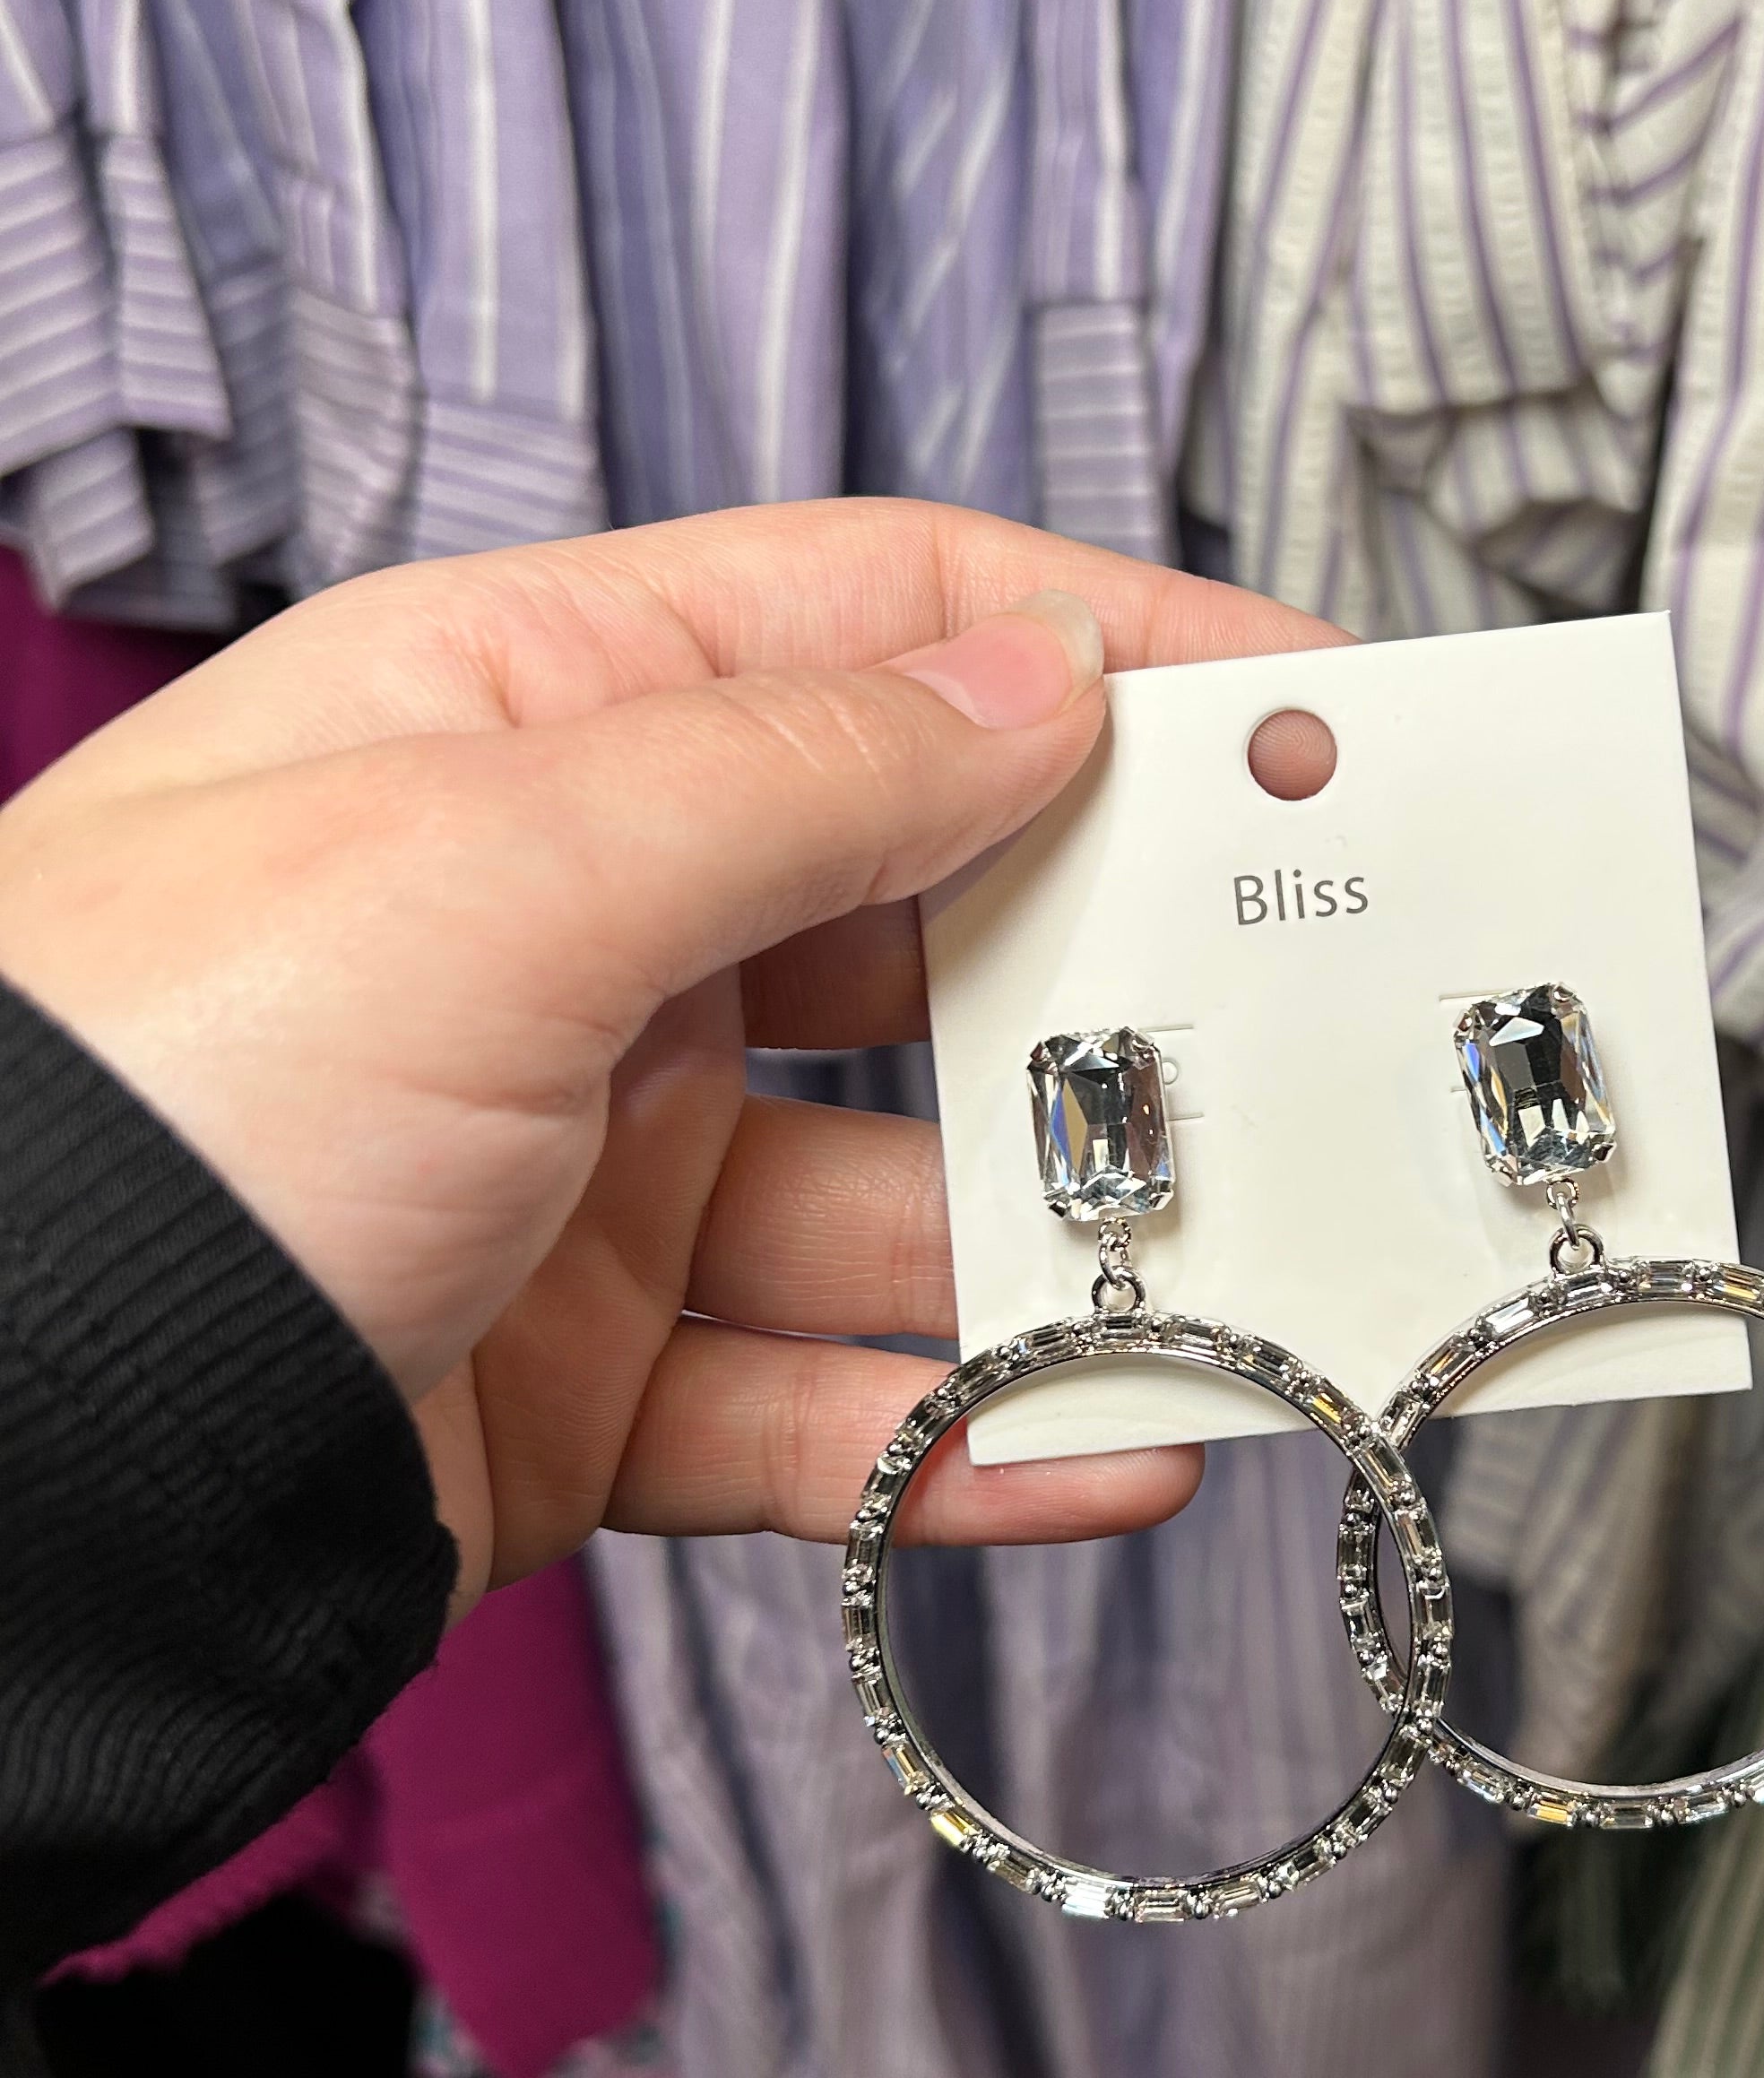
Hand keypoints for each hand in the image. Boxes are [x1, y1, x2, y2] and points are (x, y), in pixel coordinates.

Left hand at [0, 500, 1336, 1608]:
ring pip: (896, 1196)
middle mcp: (558, 936)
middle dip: (1113, 973)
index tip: (1308, 708)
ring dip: (1063, 1245)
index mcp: (515, 728)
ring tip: (1236, 1277)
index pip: (869, 625)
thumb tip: (1040, 672)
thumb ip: (799, 770)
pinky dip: (967, 1440)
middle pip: (915, 918)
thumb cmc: (139, 1103)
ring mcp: (573, 1173)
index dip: (1103, 645)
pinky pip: (823, 1409)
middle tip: (1310, 1015)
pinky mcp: (574, 1390)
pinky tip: (1102, 1452)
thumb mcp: (497, 870)